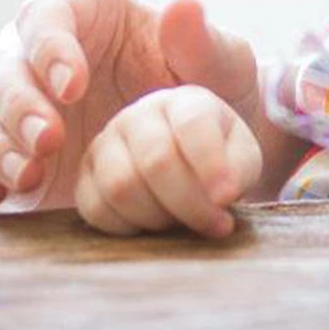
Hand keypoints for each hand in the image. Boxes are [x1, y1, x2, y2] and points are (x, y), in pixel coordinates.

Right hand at [0, 0, 260, 211]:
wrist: (201, 145)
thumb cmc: (208, 83)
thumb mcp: (218, 61)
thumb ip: (199, 38)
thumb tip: (183, 5)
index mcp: (84, 9)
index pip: (47, 14)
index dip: (51, 47)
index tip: (75, 84)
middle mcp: (38, 52)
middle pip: (4, 66)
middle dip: (21, 103)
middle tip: (52, 139)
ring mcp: (20, 105)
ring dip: (0, 143)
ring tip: (33, 170)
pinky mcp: (11, 155)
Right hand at [75, 86, 262, 237]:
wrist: (190, 172)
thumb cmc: (221, 162)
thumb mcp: (244, 158)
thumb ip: (240, 168)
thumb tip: (221, 195)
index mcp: (187, 101)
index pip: (193, 124)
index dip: (210, 165)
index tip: (227, 198)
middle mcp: (141, 114)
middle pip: (156, 160)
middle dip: (189, 203)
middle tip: (214, 224)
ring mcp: (108, 142)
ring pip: (121, 185)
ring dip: (157, 217)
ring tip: (182, 223)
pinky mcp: (85, 176)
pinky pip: (94, 208)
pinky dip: (127, 228)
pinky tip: (152, 228)